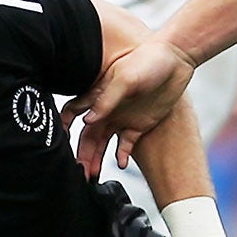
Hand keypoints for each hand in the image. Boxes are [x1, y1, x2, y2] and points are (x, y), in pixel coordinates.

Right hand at [63, 34, 196, 176]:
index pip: (74, 112)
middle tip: (80, 169)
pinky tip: (120, 164)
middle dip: (82, 152)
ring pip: (103, 144)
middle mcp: (107, 108)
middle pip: (88, 135)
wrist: (177, 61)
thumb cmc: (149, 61)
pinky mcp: (139, 125)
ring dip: (97, 158)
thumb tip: (87, 120)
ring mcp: (122, 118)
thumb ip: (106, 100)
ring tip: (93, 175)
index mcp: (98, 94)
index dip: (64, 126)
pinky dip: (121, 155)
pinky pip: (126, 145)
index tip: (59, 141)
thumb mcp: (126, 79)